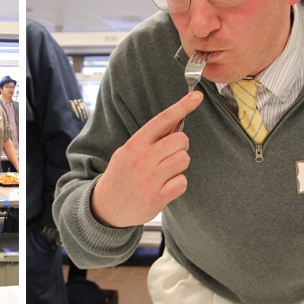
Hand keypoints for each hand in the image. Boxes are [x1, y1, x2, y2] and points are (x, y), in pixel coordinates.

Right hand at [90, 91, 202, 227]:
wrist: (106, 206)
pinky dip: (177, 184)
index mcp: (135, 144)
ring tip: (165, 173)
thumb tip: (176, 126)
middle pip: (181, 140)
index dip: (182, 106)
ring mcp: (150, 179)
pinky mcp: (157, 197)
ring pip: (184, 159)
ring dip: (179, 166)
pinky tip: (164, 187)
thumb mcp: (128, 152)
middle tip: (170, 155)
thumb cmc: (121, 176)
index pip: (163, 120)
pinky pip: (182, 182)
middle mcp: (143, 159)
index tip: (197, 96)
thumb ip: (150, 140)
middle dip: (180, 146)